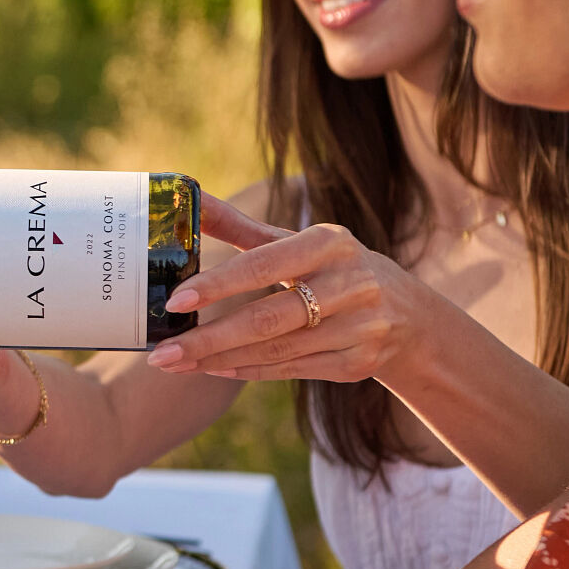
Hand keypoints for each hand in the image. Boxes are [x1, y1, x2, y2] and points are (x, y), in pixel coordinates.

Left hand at [145, 196, 423, 381]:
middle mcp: (350, 284)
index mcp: (330, 244)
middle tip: (162, 353)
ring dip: (219, 359)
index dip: (219, 284)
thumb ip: (241, 228)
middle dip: (209, 338)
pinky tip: (212, 370)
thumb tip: (189, 197)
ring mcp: (358, 328)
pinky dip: (248, 371)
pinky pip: (291, 370)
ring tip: (176, 362)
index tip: (176, 301)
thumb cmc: (332, 269)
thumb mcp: (297, 242)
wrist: (407, 314)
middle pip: (266, 319)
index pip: (264, 265)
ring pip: (275, 350)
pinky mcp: (358, 363)